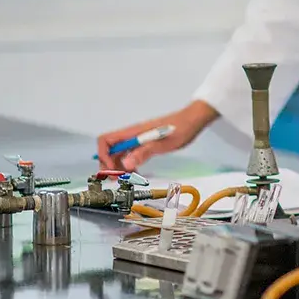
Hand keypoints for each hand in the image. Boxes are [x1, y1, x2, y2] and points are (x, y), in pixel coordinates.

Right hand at [96, 101, 217, 171]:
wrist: (193, 120)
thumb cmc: (181, 128)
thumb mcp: (163, 143)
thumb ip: (144, 152)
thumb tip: (126, 164)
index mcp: (134, 132)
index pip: (106, 141)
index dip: (104, 156)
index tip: (113, 170)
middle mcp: (133, 135)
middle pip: (110, 149)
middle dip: (109, 165)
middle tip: (118, 179)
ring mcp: (138, 138)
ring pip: (120, 152)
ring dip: (119, 166)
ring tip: (127, 178)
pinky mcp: (145, 142)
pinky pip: (131, 153)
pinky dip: (129, 163)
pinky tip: (136, 172)